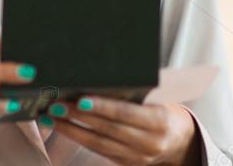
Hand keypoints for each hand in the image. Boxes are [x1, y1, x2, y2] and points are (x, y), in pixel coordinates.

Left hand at [42, 97, 200, 165]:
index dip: (104, 107)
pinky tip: (63, 127)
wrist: (180, 140)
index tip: (81, 100)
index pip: (127, 113)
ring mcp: (137, 156)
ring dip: (72, 129)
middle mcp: (149, 142)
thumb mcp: (158, 98)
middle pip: (109, 129)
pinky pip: (98, 150)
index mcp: (160, 121)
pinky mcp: (126, 163)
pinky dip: (79, 137)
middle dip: (80, 116)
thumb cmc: (164, 109)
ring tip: (52, 115)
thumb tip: (100, 76)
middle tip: (57, 103)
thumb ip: (136, 91)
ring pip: (99, 143)